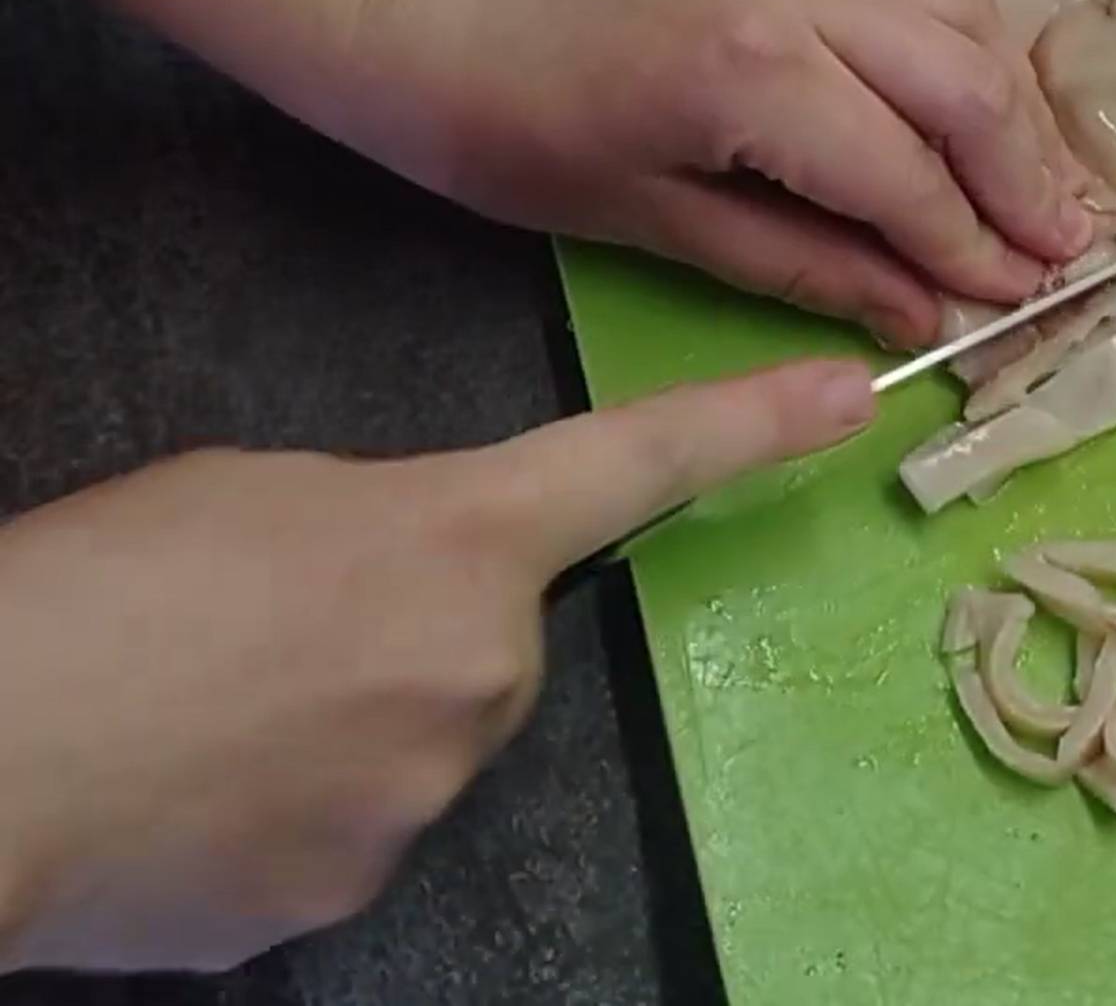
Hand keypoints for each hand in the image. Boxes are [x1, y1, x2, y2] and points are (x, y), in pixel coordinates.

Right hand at [0, 358, 874, 971]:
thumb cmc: (96, 589)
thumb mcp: (255, 492)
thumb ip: (379, 525)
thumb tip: (403, 590)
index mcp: (457, 537)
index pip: (634, 464)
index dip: (751, 422)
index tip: (849, 395)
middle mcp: (483, 670)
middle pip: (489, 644)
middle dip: (411, 634)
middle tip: (266, 631)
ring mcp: (429, 794)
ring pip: (422, 742)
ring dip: (347, 723)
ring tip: (210, 709)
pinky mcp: (358, 890)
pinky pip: (356, 827)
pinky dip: (295, 806)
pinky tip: (203, 785)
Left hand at [332, 0, 1095, 346]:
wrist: (425, 8)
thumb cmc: (514, 139)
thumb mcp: (658, 226)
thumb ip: (807, 266)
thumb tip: (922, 319)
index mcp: (751, 76)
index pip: (907, 174)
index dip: (971, 250)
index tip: (1020, 307)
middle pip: (966, 85)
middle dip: (1027, 181)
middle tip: (1069, 258)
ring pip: (963, 22)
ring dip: (1016, 114)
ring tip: (1043, 198)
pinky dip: (973, 59)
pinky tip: (984, 121)